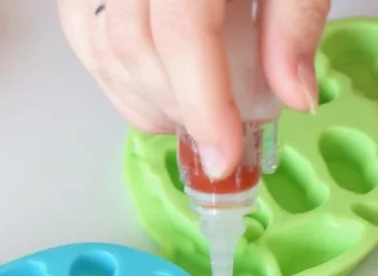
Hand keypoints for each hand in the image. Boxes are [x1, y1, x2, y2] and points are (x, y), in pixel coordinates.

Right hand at [56, 0, 328, 178]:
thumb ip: (296, 18)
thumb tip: (295, 96)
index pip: (183, 29)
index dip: (204, 102)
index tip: (225, 156)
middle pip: (133, 45)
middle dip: (176, 108)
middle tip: (216, 137)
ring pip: (98, 46)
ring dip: (142, 101)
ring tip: (186, 119)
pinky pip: (81, 34)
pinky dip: (114, 77)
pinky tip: (151, 93)